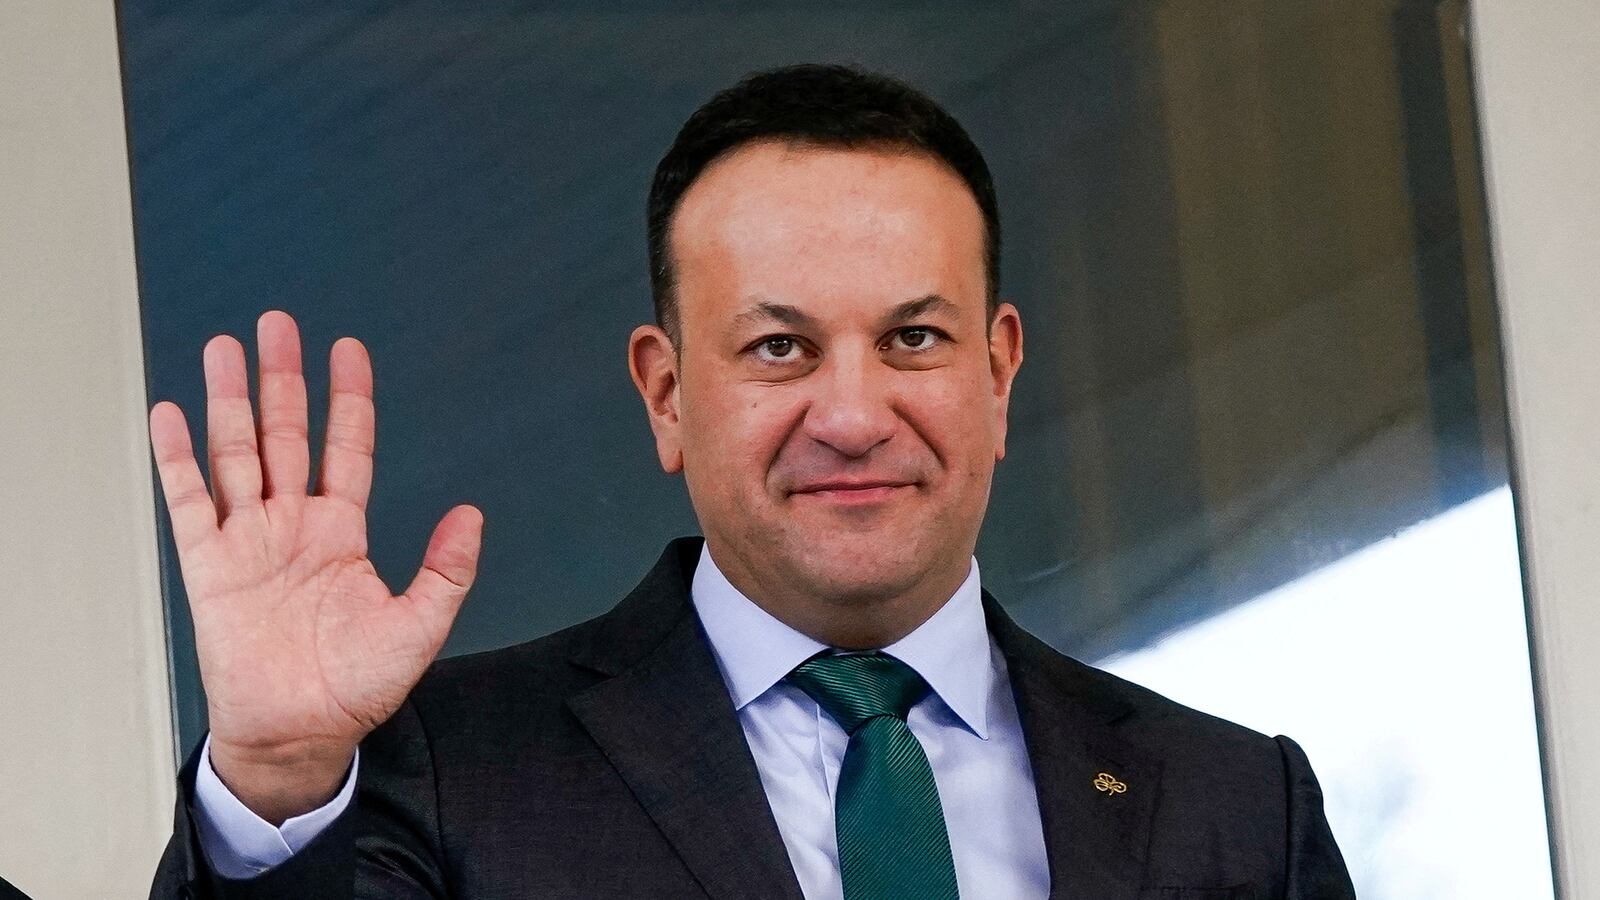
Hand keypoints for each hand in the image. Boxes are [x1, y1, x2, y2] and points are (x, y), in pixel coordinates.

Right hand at [148, 311, 481, 822]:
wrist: (300, 733)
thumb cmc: (357, 686)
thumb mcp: (418, 626)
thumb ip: (446, 570)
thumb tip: (472, 514)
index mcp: (342, 532)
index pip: (346, 448)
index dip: (348, 399)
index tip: (348, 349)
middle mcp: (293, 525)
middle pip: (286, 435)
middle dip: (282, 380)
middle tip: (278, 325)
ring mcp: (249, 541)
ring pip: (237, 454)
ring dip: (230, 402)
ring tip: (226, 348)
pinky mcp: (209, 566)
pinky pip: (189, 502)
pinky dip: (178, 458)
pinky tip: (172, 414)